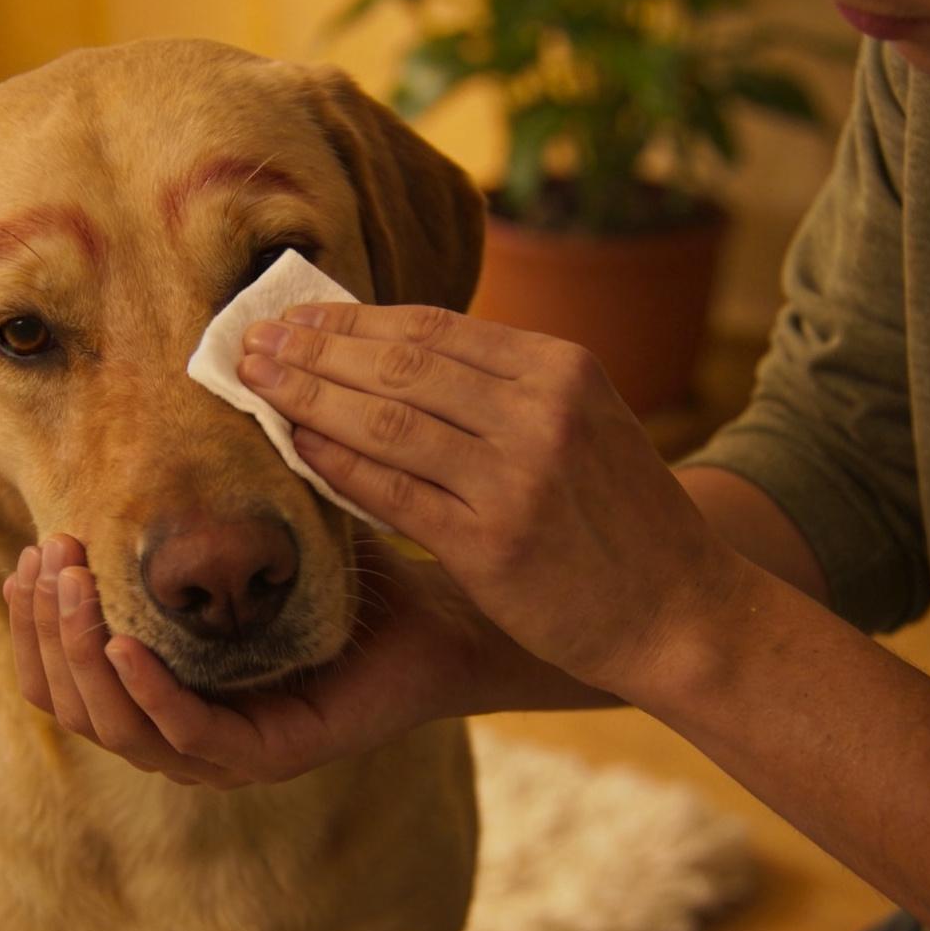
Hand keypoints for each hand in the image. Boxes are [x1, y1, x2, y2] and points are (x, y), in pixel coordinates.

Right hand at [4, 534, 493, 785]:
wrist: (439, 619)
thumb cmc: (347, 584)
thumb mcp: (246, 548)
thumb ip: (180, 531)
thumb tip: (115, 461)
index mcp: (167, 696)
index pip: (63, 683)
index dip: (32, 626)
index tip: (29, 555)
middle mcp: (186, 736)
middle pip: (75, 709)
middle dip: (44, 632)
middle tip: (46, 560)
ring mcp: (227, 757)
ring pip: (119, 729)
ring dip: (82, 654)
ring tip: (75, 584)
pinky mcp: (273, 757)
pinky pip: (190, 737)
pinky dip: (149, 693)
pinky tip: (127, 640)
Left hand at [240, 304, 743, 694]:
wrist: (681, 613)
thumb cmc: (617, 524)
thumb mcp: (581, 426)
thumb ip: (504, 391)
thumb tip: (390, 358)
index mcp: (562, 368)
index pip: (436, 327)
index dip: (353, 320)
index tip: (294, 317)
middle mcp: (542, 408)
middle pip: (402, 361)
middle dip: (315, 348)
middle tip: (249, 340)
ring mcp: (519, 474)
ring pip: (387, 418)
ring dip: (309, 396)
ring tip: (254, 383)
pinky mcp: (494, 541)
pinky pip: (393, 490)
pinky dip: (337, 464)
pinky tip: (296, 447)